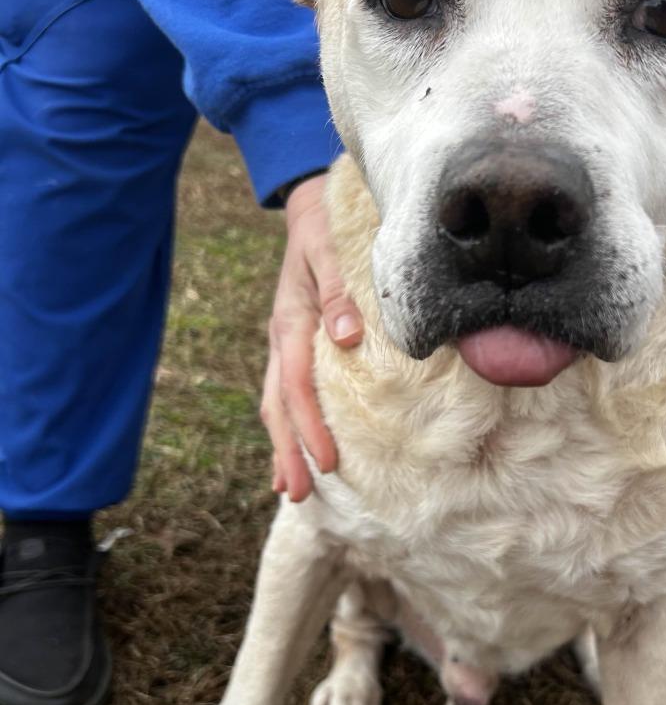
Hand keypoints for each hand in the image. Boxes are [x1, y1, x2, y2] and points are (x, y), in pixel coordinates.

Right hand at [261, 174, 363, 501]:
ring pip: (277, 403)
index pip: (298, 386)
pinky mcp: (293, 343)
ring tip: (290, 487)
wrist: (308, 209)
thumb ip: (338, 291)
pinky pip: (287, 389)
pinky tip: (295, 447)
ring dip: (283, 444)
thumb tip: (348, 337)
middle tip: (298, 495)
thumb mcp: (330, 250)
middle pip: (278, 405)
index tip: (328, 462)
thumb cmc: (325, 228)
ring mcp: (283, 342)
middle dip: (287, 451)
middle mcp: (281, 337)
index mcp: (290, 321)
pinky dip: (288, 422)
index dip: (310, 426)